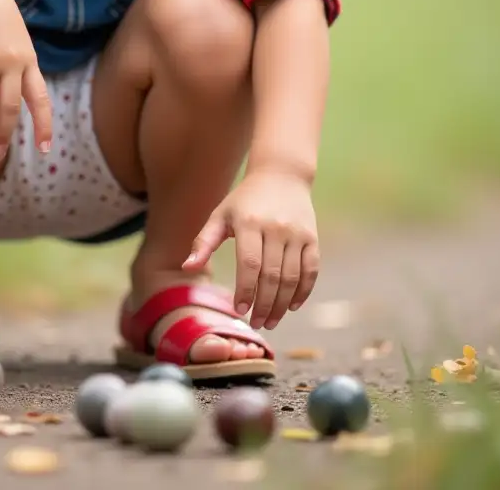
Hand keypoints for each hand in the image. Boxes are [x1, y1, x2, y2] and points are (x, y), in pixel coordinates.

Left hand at [183, 167, 319, 329]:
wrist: (281, 175)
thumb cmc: (244, 200)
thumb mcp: (221, 215)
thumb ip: (204, 241)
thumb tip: (187, 267)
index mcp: (249, 222)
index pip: (249, 265)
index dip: (245, 291)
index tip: (240, 310)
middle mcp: (276, 228)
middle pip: (272, 276)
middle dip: (264, 305)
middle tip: (257, 323)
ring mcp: (297, 233)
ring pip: (292, 277)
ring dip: (283, 305)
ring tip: (271, 321)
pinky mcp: (312, 238)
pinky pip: (311, 271)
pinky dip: (303, 292)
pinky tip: (293, 306)